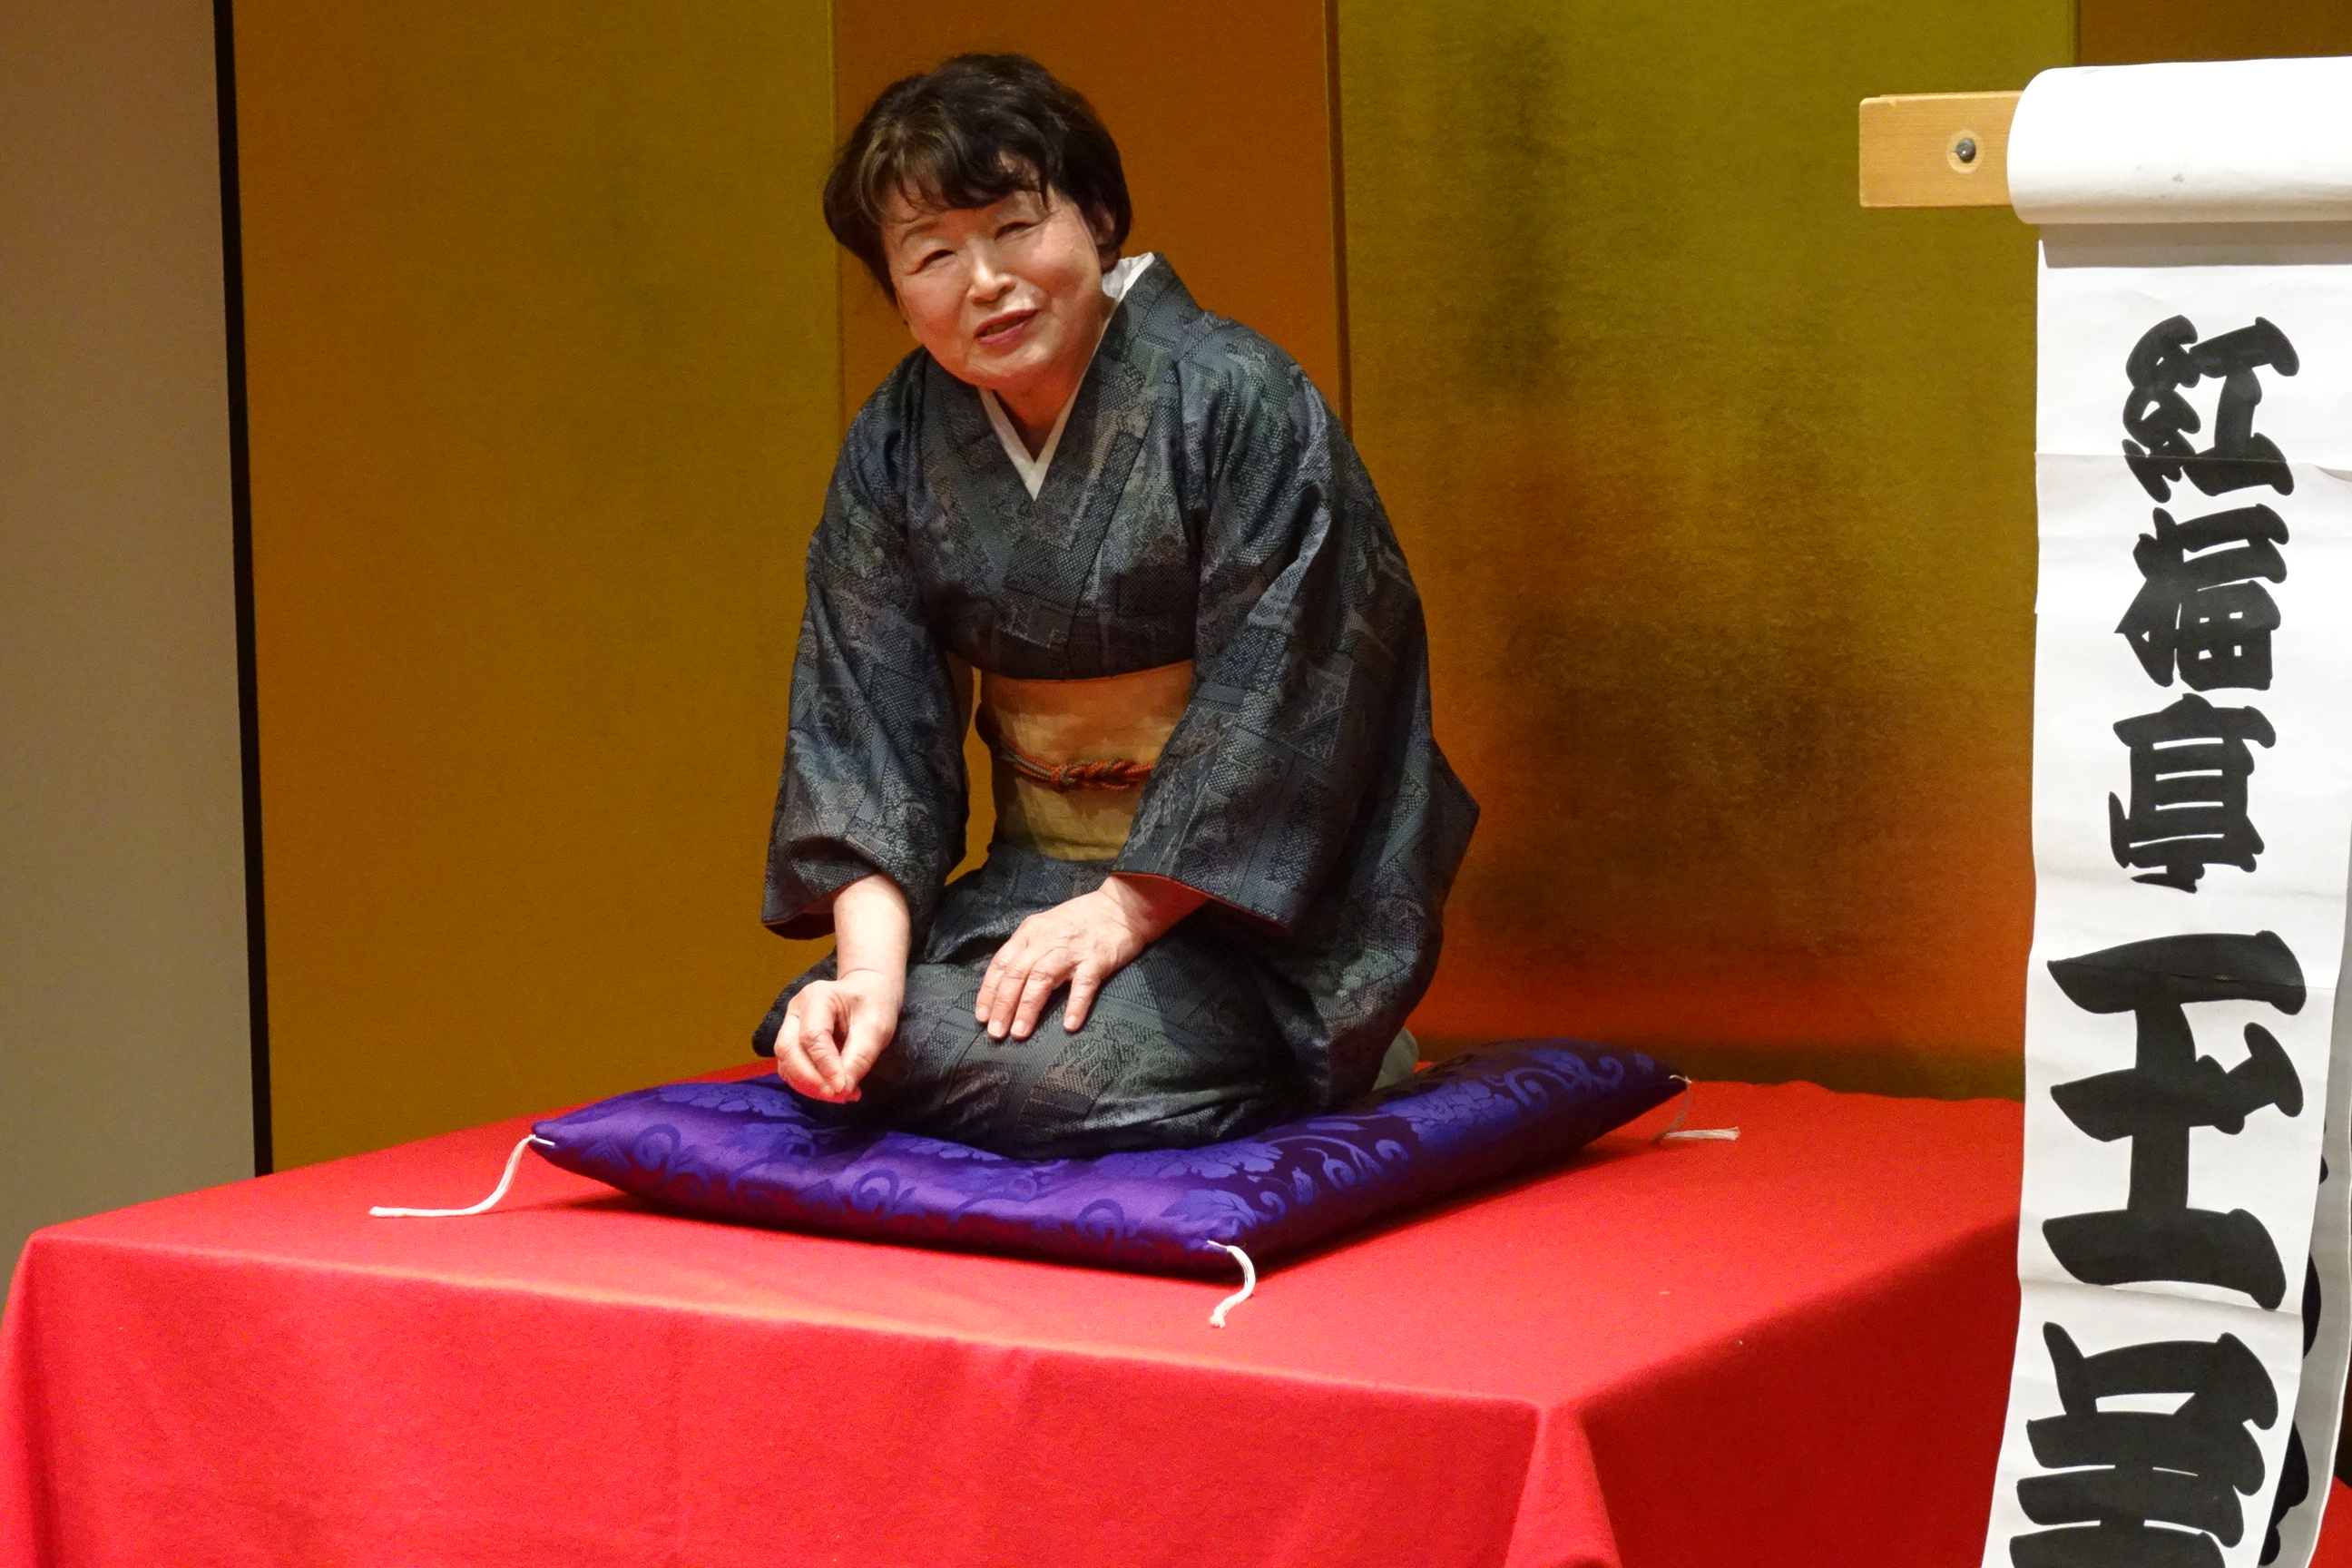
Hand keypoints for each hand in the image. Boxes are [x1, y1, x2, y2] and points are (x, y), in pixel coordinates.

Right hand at [776, 966, 902, 1101]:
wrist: (869, 992)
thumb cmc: (874, 1004)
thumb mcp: (876, 1028)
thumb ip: (859, 1058)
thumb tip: (842, 1090)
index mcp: (816, 997)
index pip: (812, 1036)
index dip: (825, 1066)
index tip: (843, 1089)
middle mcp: (795, 1010)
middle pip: (788, 1050)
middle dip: (810, 1079)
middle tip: (838, 1096)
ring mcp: (790, 1026)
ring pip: (786, 1063)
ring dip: (809, 1086)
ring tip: (840, 1096)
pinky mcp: (793, 1042)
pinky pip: (791, 1069)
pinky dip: (809, 1085)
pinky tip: (834, 1091)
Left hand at [976, 875, 1205, 1040]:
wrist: (1122, 906)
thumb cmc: (1081, 919)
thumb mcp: (1046, 926)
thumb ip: (1028, 949)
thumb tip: (1008, 983)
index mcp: (1030, 932)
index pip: (1002, 963)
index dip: (989, 991)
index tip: (982, 1016)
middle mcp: (1046, 940)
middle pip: (1017, 973)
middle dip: (1003, 1005)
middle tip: (996, 1032)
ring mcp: (1071, 950)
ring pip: (1042, 979)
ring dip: (1028, 1007)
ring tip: (1020, 1033)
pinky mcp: (1097, 959)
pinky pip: (1084, 984)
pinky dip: (1075, 1005)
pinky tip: (1069, 1025)